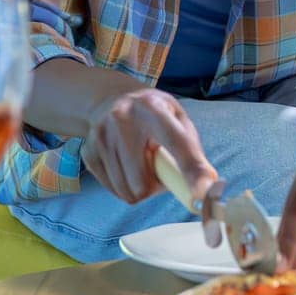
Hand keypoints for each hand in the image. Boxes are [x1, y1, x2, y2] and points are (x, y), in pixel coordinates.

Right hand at [78, 88, 216, 204]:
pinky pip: (114, 190)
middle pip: (143, 182)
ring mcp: (101, 136)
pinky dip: (124, 186)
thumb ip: (191, 150)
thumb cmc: (154, 114)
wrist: (109, 100)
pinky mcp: (88, 152)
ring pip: (127, 191)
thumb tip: (207, 187)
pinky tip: (126, 165)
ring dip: (140, 187)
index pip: (177, 143)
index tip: (201, 195)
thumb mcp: (177, 118)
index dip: (191, 171)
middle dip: (155, 187)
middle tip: (157, 169)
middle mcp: (122, 119)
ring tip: (141, 164)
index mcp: (154, 108)